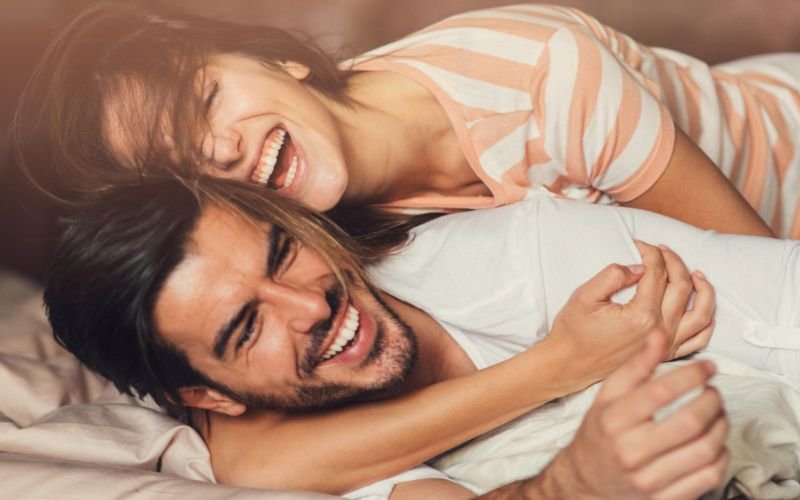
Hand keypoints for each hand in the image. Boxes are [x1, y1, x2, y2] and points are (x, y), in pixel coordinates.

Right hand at [527, 333, 728, 499]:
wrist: (584, 482)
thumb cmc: (600, 434)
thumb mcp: (608, 396)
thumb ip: (636, 365)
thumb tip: (658, 333)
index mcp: (614, 421)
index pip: (660, 392)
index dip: (692, 375)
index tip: (708, 367)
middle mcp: (630, 451)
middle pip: (690, 422)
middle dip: (712, 401)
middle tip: (713, 391)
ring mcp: (649, 479)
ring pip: (704, 450)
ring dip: (721, 426)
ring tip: (717, 414)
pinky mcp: (665, 499)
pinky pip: (708, 476)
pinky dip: (720, 455)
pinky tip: (714, 442)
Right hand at [545, 241, 714, 385]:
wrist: (568, 364)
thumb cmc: (574, 331)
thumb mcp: (585, 296)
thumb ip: (613, 275)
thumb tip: (639, 267)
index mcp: (641, 315)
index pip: (657, 273)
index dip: (651, 253)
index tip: (641, 244)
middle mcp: (659, 331)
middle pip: (681, 286)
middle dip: (673, 261)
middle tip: (660, 250)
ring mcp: (667, 345)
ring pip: (701, 312)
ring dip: (702, 288)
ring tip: (694, 273)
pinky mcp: (667, 355)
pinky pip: (700, 338)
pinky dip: (707, 320)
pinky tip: (702, 305)